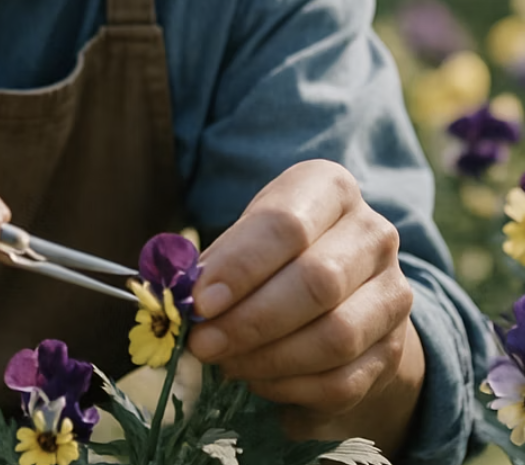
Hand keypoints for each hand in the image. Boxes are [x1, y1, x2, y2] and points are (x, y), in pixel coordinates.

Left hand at [187, 160, 423, 454]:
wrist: (343, 285)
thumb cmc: (276, 251)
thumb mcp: (247, 235)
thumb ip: (218, 262)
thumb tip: (183, 298)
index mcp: (329, 188)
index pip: (285, 225)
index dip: (240, 267)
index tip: (199, 302)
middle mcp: (372, 233)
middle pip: (316, 282)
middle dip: (250, 320)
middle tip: (204, 344)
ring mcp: (393, 292)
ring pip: (335, 336)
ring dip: (269, 359)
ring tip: (226, 364)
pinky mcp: (393, 347)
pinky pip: (343, 380)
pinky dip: (293, 388)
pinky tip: (258, 382)